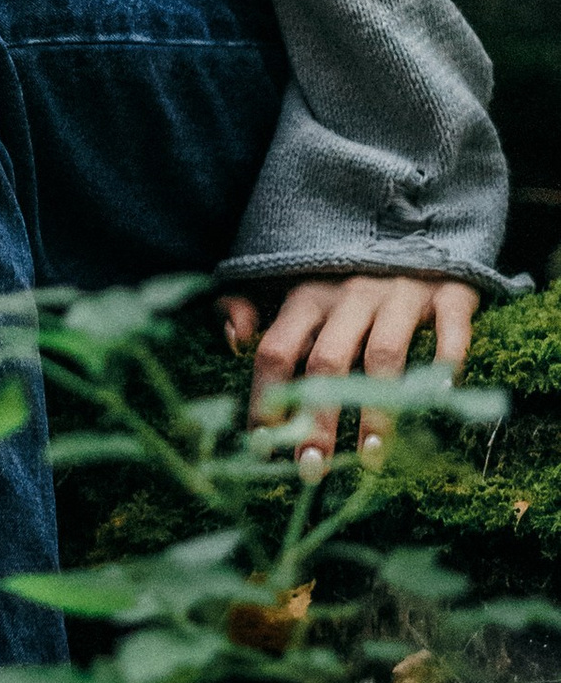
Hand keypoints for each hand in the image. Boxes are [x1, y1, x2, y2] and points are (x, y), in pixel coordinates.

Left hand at [219, 273, 478, 479]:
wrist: (413, 212)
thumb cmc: (342, 266)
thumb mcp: (288, 276)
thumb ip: (248, 303)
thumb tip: (233, 340)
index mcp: (305, 296)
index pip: (275, 352)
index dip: (266, 401)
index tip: (263, 448)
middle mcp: (349, 294)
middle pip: (326, 363)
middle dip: (317, 420)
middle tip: (311, 469)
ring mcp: (400, 293)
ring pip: (384, 356)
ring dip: (377, 410)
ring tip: (370, 458)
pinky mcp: (449, 293)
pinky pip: (450, 331)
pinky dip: (445, 364)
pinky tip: (438, 400)